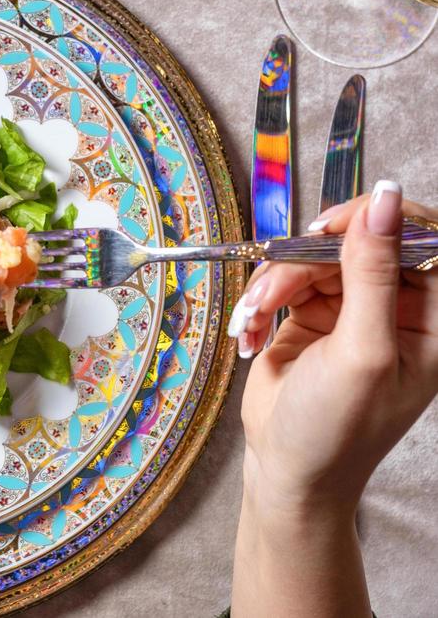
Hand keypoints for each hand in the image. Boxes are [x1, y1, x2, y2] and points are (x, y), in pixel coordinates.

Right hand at [228, 181, 437, 616]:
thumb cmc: (337, 428)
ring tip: (254, 319)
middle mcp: (395, 308)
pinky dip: (261, 300)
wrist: (285, 470)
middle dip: (306, 261)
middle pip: (354, 244)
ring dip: (275, 284)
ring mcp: (351, 309)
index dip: (380, 221)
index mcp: (431, 319)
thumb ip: (372, 271)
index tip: (333, 228)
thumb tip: (383, 200)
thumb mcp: (361, 350)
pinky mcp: (311, 313)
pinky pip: (284, 280)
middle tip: (274, 288)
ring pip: (311, 258)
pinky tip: (251, 331)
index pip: (422, 240)